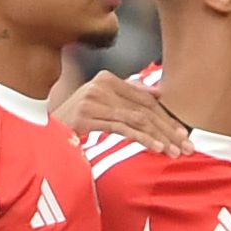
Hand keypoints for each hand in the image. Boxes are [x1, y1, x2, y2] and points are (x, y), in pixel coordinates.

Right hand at [61, 70, 189, 151]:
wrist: (46, 128)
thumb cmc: (77, 118)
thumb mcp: (103, 103)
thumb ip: (128, 96)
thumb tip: (159, 93)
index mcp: (108, 79)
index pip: (146, 100)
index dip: (167, 117)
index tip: (183, 135)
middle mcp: (101, 86)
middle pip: (144, 109)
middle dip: (167, 129)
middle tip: (185, 147)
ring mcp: (93, 100)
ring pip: (136, 119)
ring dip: (158, 137)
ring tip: (173, 152)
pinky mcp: (87, 116)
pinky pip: (122, 128)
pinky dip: (142, 138)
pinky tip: (156, 148)